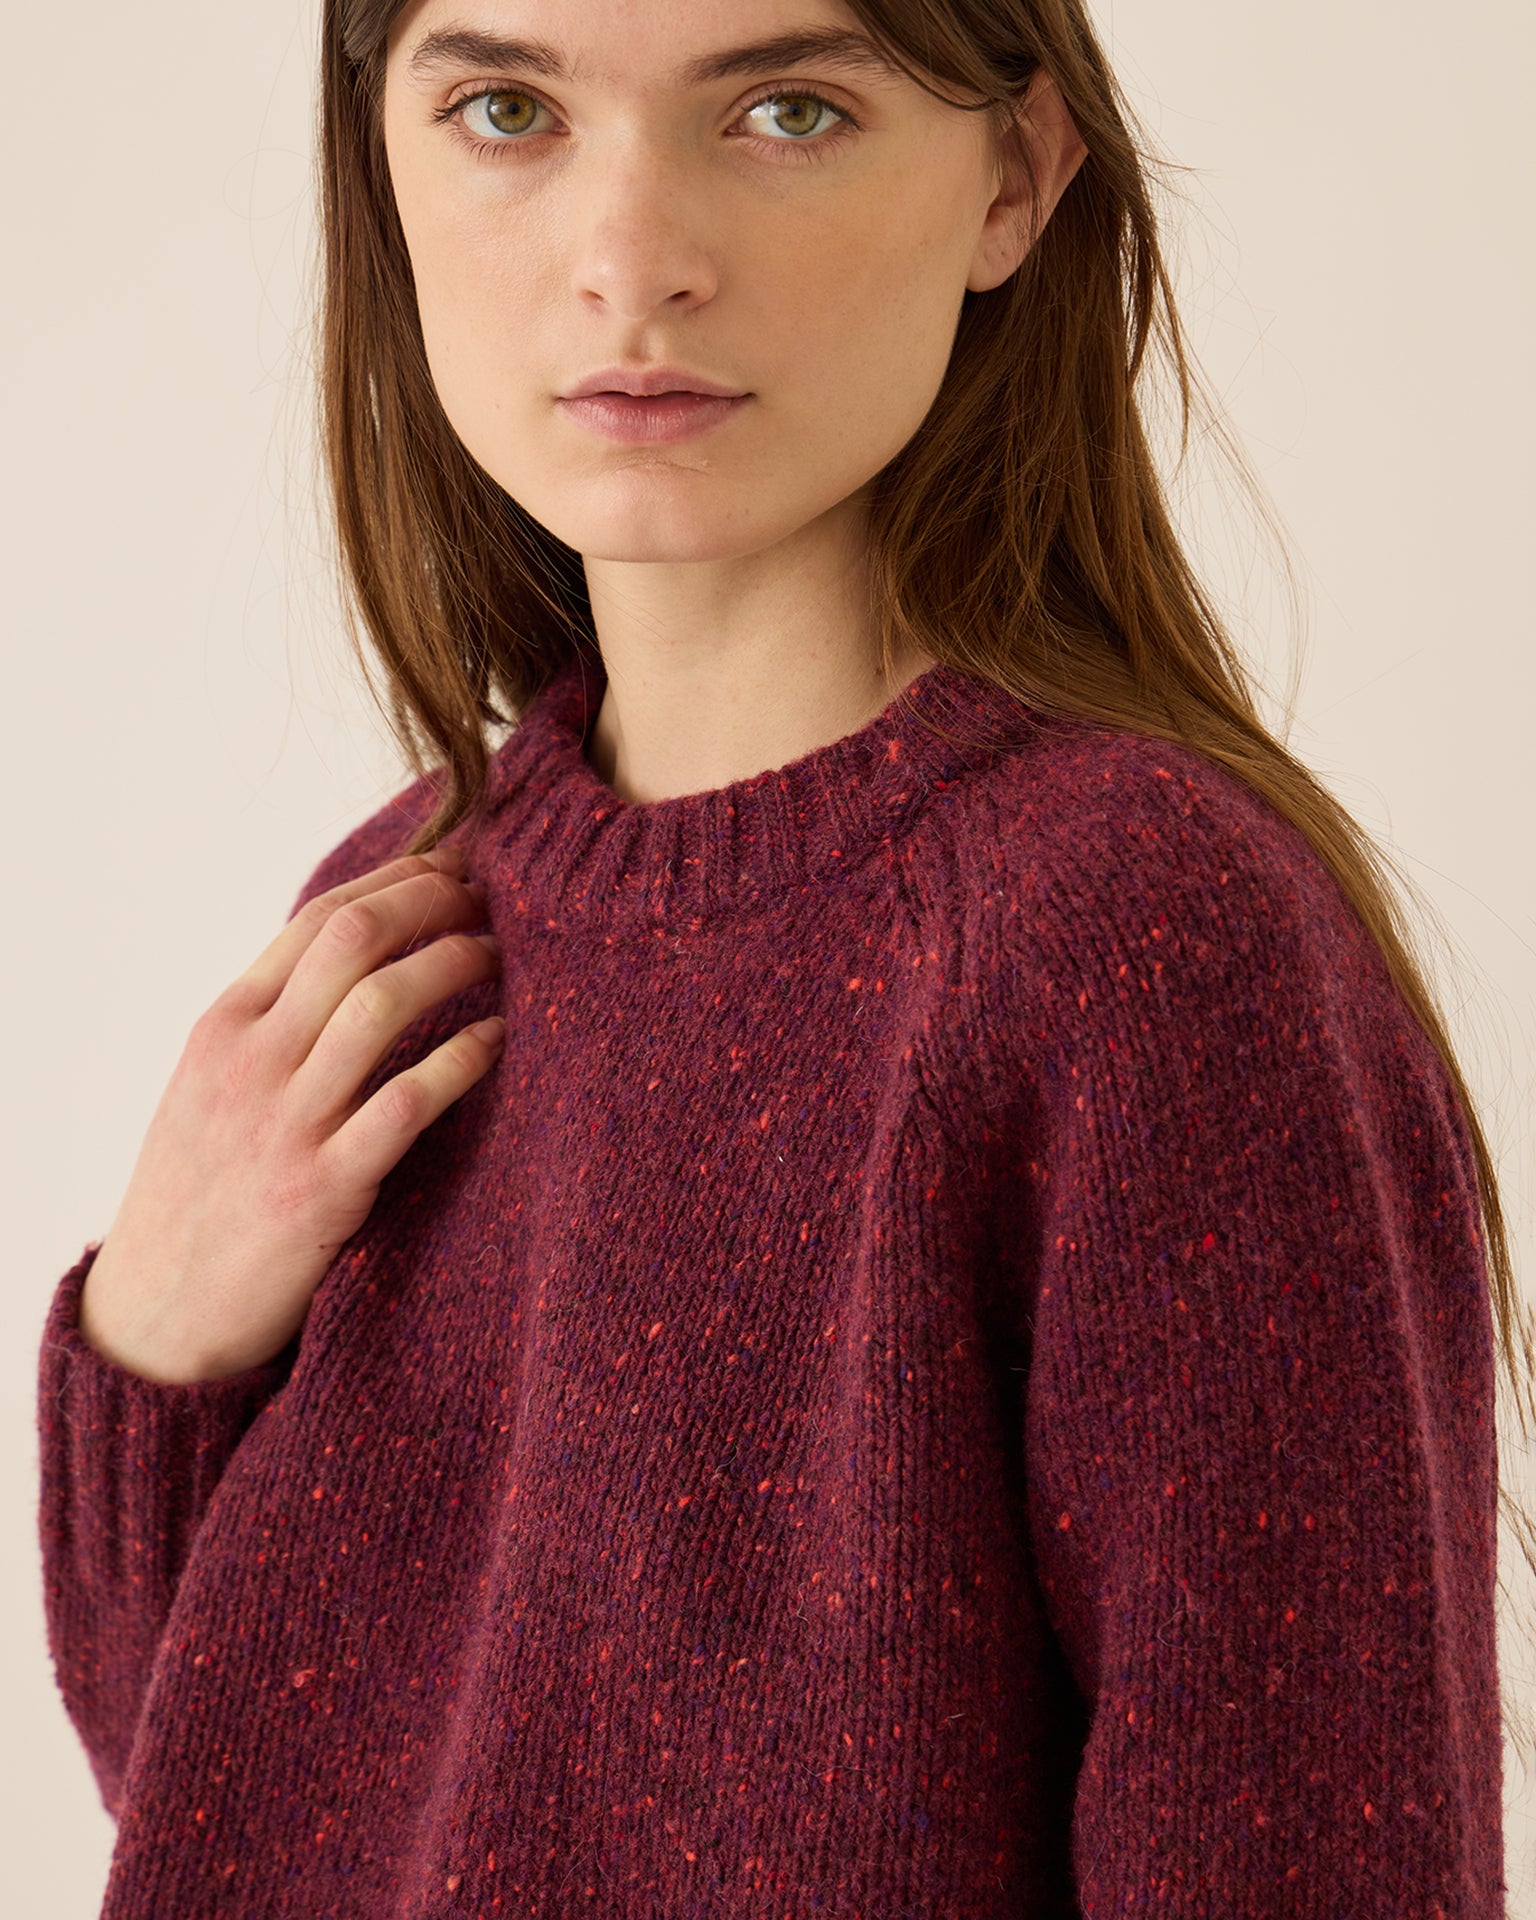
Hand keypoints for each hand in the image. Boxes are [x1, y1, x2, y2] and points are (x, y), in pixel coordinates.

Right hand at [77, 847, 503, 1382]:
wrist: (159, 1314)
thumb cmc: (199, 1191)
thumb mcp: (210, 1086)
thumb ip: (272, 1024)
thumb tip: (357, 960)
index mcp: (224, 1025)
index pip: (318, 919)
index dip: (396, 882)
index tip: (452, 868)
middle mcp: (251, 1060)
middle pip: (354, 942)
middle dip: (431, 904)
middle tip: (490, 900)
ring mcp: (286, 1121)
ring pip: (382, 1005)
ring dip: (452, 964)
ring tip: (499, 955)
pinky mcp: (324, 1186)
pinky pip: (408, 1101)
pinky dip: (464, 1059)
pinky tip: (499, 1039)